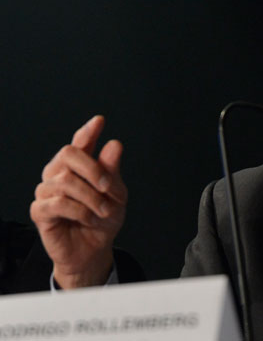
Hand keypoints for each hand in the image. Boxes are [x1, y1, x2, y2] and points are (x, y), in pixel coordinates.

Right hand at [31, 115, 127, 287]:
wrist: (94, 249)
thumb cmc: (103, 219)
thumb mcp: (116, 194)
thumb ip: (112, 171)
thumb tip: (113, 145)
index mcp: (79, 166)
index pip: (80, 142)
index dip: (88, 131)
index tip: (99, 120)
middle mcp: (59, 173)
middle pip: (69, 153)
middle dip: (93, 168)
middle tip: (108, 187)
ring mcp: (47, 191)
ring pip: (66, 181)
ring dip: (91, 197)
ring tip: (104, 210)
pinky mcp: (40, 210)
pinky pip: (58, 203)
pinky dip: (80, 210)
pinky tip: (88, 218)